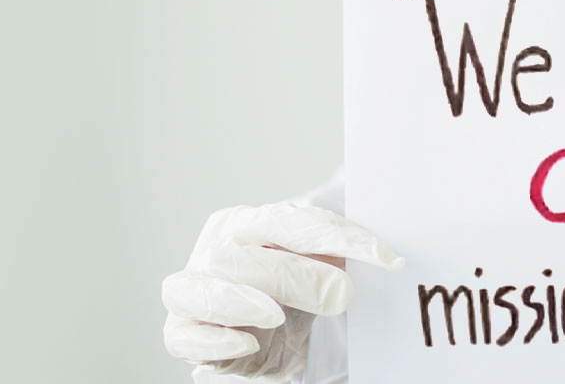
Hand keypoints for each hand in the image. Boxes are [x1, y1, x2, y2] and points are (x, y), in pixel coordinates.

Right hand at [162, 203, 404, 381]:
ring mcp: (191, 290)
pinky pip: (184, 335)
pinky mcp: (180, 333)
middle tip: (342, 295)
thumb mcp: (317, 269)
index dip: (336, 235)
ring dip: (239, 301)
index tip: (384, 257)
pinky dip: (214, 340)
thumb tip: (383, 257)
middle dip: (294, 273)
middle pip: (242, 254)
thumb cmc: (288, 294)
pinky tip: (247, 343)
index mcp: (247, 224)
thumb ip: (338, 256)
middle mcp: (215, 250)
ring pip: (202, 288)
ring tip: (275, 316)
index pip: (288, 221)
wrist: (259, 336)